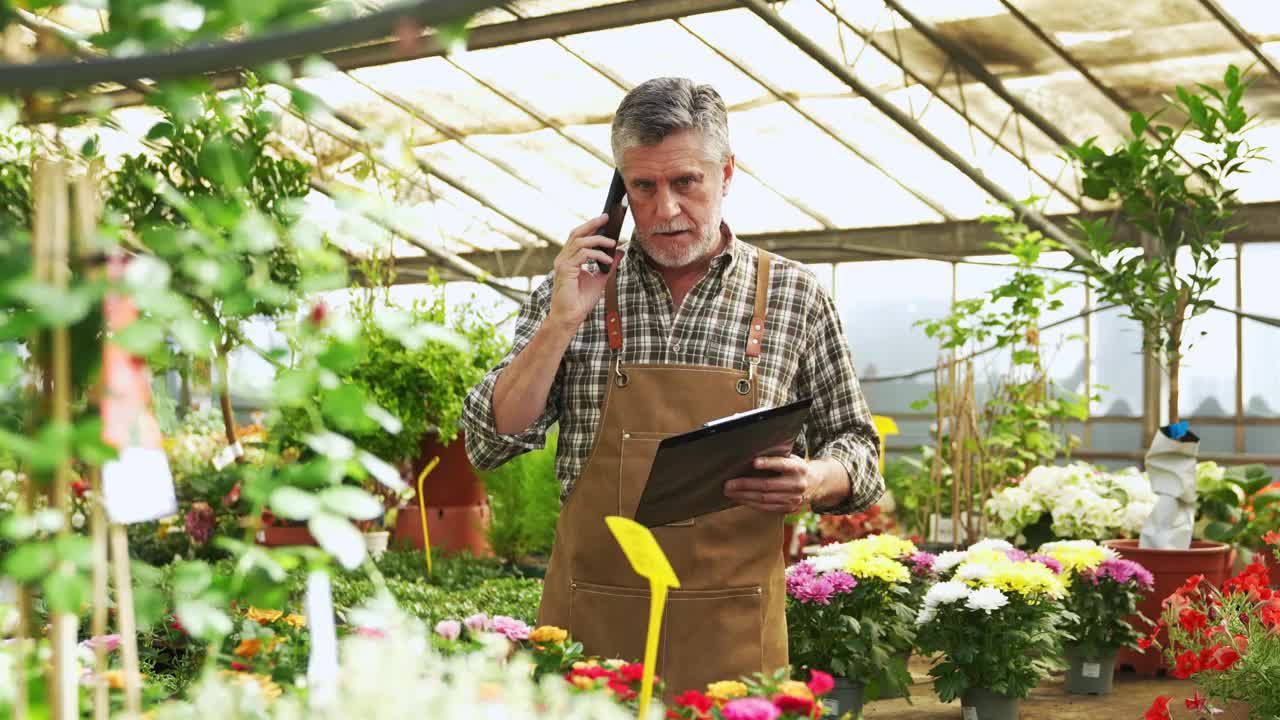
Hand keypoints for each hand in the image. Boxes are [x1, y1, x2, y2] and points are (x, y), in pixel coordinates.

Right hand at [547, 214, 623, 333]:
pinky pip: (583, 255)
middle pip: (576, 233)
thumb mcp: (600, 279)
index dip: (590, 226)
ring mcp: (562, 263)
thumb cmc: (581, 301)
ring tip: (612, 243)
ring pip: (580, 242)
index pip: (578, 237)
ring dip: (598, 240)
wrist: (570, 317)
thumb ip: (608, 265)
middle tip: (606, 217)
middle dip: (592, 223)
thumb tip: (619, 252)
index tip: (605, 219)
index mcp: (568, 259)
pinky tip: (607, 260)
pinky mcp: (565, 270)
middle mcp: (563, 258)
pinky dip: (597, 255)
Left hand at [723, 454, 815, 514]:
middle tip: (728, 484)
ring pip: (764, 499)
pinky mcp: (789, 509)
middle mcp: (797, 484)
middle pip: (767, 485)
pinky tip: (740, 499)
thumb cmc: (796, 468)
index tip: (754, 462)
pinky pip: (767, 508)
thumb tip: (751, 454)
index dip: (769, 463)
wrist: (816, 484)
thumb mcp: (792, 458)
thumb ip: (776, 457)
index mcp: (798, 468)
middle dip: (745, 485)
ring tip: (730, 492)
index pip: (783, 464)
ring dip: (744, 496)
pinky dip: (751, 504)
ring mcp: (794, 499)